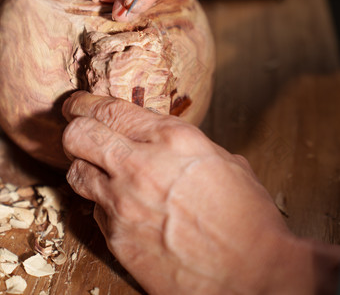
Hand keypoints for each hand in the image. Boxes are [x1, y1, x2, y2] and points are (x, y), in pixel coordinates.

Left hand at [62, 91, 339, 294]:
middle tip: (76, 127)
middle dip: (74, 127)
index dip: (86, 103)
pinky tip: (121, 206)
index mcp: (171, 139)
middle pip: (78, 135)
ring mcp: (123, 205)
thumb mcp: (221, 160)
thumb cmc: (246, 216)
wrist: (251, 275)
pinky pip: (94, 210)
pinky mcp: (117, 239)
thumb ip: (182, 144)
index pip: (109, 109)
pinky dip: (102, 203)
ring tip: (98, 168)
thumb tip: (160, 139)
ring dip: (84, 166)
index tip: (78, 103)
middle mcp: (139, 166)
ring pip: (76, 172)